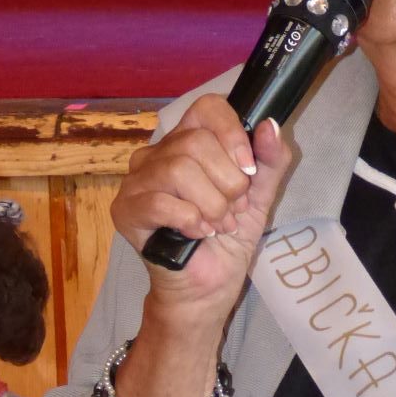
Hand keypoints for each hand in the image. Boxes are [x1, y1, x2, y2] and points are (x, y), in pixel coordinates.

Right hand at [112, 95, 291, 324]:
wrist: (208, 288)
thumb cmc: (227, 240)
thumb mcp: (259, 198)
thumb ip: (270, 162)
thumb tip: (270, 125)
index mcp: (189, 143)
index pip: (207, 109)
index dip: (232, 134)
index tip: (248, 170)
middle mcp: (158, 154)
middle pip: (196, 142)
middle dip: (228, 183)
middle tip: (233, 211)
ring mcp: (137, 181)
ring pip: (179, 170)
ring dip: (212, 205)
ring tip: (218, 225)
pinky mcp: (125, 210)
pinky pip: (161, 202)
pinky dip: (191, 220)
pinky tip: (198, 234)